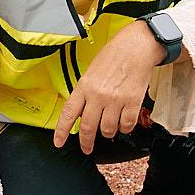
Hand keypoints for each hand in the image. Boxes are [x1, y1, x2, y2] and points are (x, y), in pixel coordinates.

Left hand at [50, 21, 169, 151]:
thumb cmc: (113, 56)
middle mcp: (98, 95)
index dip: (62, 131)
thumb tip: (82, 112)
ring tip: (109, 128)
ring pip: (108, 130)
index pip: (68, 114)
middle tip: (87, 148)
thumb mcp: (91, 72)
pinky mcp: (132, 102)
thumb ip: (86, 93)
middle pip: (88, 128)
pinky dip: (125, 128)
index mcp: (84, 86)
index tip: (58, 142)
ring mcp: (115, 100)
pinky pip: (126, 125)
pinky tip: (123, 123)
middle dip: (86, 143)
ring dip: (108, 133)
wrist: (135, 47)